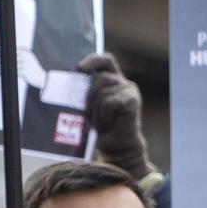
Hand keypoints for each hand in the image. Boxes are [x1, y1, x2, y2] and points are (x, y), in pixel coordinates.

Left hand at [81, 53, 153, 179]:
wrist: (119, 147)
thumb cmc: (103, 126)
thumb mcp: (92, 104)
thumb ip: (89, 89)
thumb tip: (73, 78)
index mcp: (114, 80)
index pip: (105, 60)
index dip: (93, 60)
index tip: (79, 69)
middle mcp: (124, 83)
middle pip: (100, 78)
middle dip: (90, 97)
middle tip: (91, 115)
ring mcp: (130, 91)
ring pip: (103, 92)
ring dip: (97, 110)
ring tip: (102, 122)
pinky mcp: (132, 101)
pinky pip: (110, 102)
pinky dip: (105, 115)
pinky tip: (111, 123)